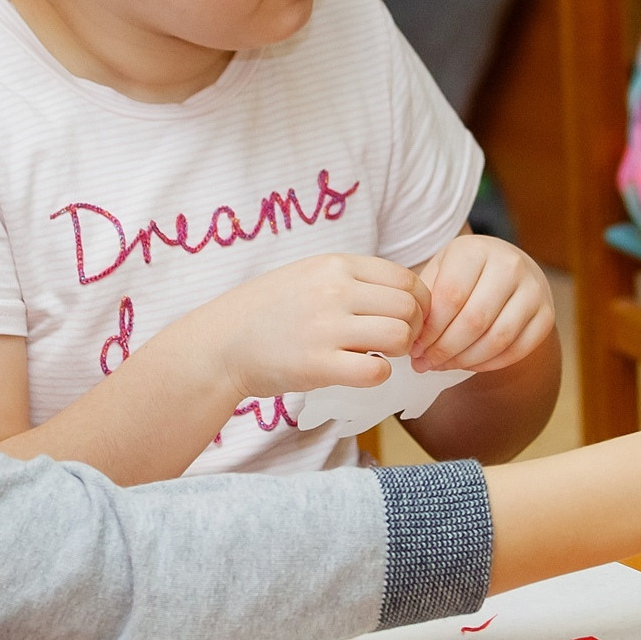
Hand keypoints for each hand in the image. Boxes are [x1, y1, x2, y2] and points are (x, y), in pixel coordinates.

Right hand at [175, 252, 428, 399]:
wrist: (222, 342)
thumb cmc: (270, 311)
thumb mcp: (310, 274)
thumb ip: (354, 279)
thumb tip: (406, 292)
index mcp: (335, 265)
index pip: (405, 278)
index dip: (418, 303)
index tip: (406, 319)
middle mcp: (333, 290)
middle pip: (409, 308)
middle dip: (412, 328)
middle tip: (394, 342)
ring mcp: (325, 328)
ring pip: (400, 336)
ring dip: (397, 352)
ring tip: (376, 355)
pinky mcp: (317, 365)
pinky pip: (376, 371)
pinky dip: (377, 375)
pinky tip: (359, 371)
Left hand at [412, 233, 552, 372]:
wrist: (508, 268)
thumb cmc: (465, 273)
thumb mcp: (440, 271)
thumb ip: (425, 301)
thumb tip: (412, 341)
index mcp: (476, 250)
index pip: (451, 296)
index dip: (430, 329)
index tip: (414, 347)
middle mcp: (510, 265)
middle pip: (474, 321)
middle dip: (444, 349)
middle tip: (425, 363)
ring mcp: (534, 290)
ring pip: (497, 339)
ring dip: (465, 360)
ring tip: (443, 365)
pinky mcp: (546, 315)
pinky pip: (517, 350)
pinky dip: (488, 364)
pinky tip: (468, 363)